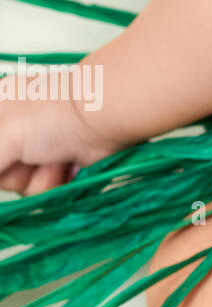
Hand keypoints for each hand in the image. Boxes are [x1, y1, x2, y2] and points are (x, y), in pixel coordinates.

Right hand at [0, 75, 124, 196]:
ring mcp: (40, 149)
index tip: (8, 162)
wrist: (106, 117)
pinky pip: (46, 190)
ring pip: (22, 186)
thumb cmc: (50, 116)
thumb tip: (0, 175)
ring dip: (38, 179)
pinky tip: (69, 166)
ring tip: (55, 159)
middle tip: (30, 156)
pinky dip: (57, 182)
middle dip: (15, 173)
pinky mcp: (63, 164)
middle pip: (1, 175)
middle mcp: (15, 131)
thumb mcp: (1, 137)